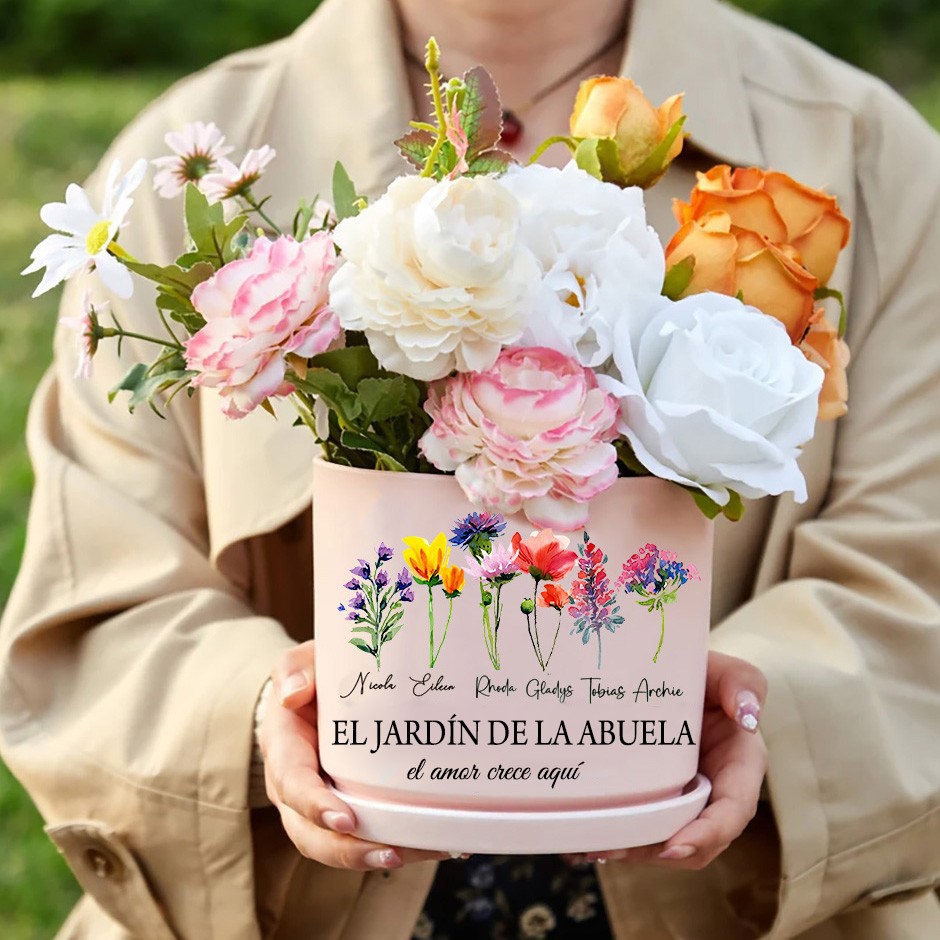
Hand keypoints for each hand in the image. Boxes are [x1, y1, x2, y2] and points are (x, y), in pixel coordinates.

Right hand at [260, 641, 452, 870]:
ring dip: (374, 857)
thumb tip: (294, 694)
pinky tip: (434, 842)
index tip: (346, 819)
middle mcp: (295, 788)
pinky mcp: (346, 808)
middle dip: (347, 852)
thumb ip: (295, 671)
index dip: (316, 806)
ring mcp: (319, 804)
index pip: (293, 785)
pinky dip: (396, 844)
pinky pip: (363, 836)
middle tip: (390, 853)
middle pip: (310, 835)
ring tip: (417, 853)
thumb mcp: (302, 664)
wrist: (315, 692)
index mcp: (284, 750)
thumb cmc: (311, 678)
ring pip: (335, 846)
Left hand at [568, 650, 767, 869]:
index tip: (673, 848)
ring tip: (589, 845)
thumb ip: (742, 681)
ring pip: (665, 840)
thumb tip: (748, 715)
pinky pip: (641, 826)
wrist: (667, 672)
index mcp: (741, 764)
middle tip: (613, 847)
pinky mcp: (656, 797)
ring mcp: (684, 797)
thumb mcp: (721, 669)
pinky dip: (616, 836)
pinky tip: (581, 839)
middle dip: (656, 850)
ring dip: (631, 848)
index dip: (707, 834)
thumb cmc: (700, 671)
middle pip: (695, 839)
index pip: (733, 810)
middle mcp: (716, 790)